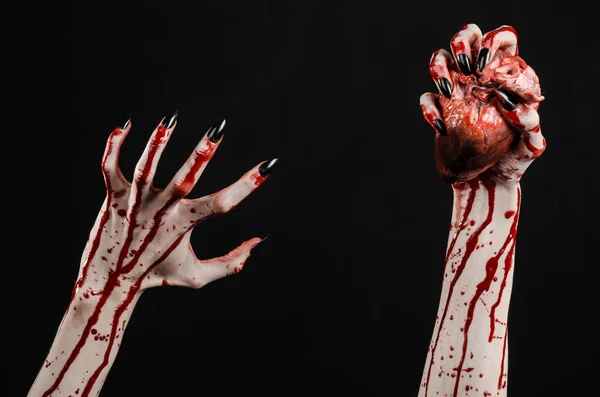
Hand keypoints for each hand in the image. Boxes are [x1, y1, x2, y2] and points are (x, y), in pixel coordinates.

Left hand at [75, 113, 276, 296]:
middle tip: (218, 128)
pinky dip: (114, 146)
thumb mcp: (197, 277)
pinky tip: (125, 126)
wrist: (110, 283)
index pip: (222, 203)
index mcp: (184, 225)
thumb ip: (230, 263)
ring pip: (146, 169)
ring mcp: (136, 204)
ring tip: (170, 120)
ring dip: (159, 143)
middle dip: (202, 153)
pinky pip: (110, 168)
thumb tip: (258, 243)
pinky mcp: (114, 198)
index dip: (247, 185)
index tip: (268, 166)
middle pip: (184, 180)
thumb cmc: (159, 275)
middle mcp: (161, 212)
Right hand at [419, 24, 545, 182]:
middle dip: (462, 42)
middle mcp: (481, 75)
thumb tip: (510, 104)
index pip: (502, 40)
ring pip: (441, 60)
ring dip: (439, 67)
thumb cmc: (515, 160)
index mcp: (508, 74)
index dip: (493, 43)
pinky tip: (440, 127)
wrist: (489, 182)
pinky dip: (429, 108)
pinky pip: (427, 98)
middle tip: (466, 65)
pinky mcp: (440, 109)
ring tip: (447, 89)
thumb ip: (528, 124)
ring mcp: (458, 90)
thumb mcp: (530, 145)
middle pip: (468, 38)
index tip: (488, 66)